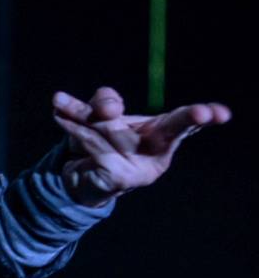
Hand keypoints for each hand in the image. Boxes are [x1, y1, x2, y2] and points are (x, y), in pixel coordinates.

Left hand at [52, 86, 230, 206]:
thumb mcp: (102, 116)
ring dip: (83, 113)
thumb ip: (106, 103)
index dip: (201, 116)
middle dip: (188, 119)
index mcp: (162, 134)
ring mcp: (141, 169)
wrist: (75, 176)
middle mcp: (158, 153)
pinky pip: (94, 143)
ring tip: (59, 100)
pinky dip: (74, 128)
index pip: (185, 122)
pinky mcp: (119, 177)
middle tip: (203, 114)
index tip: (220, 114)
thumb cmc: (97, 141)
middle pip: (173, 129)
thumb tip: (109, 108)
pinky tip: (58, 115)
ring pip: (114, 129)